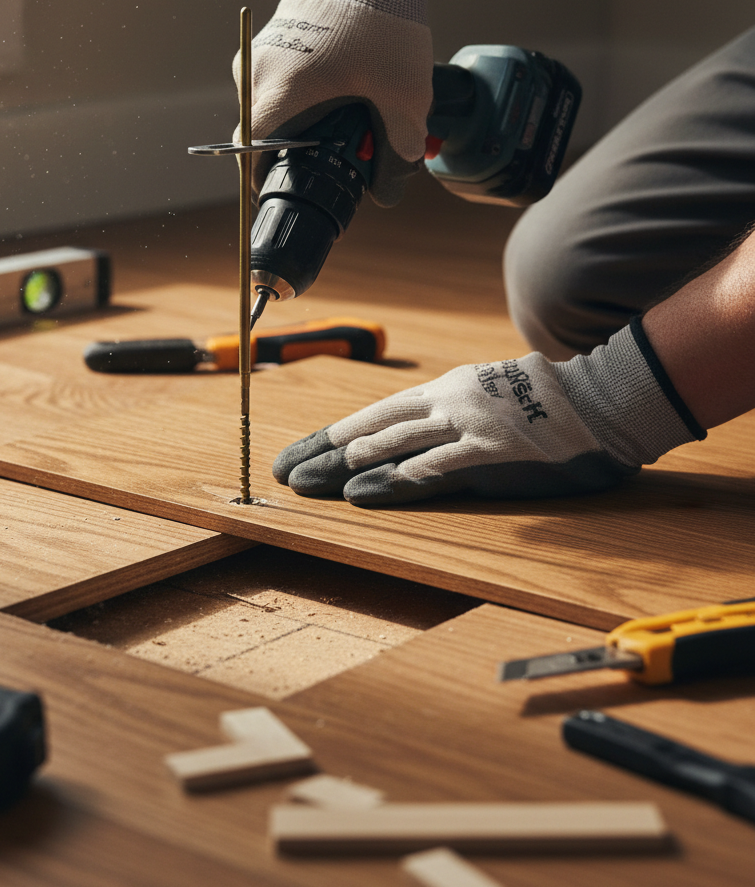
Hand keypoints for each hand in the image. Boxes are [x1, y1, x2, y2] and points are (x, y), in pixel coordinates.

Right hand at [234, 0, 438, 205]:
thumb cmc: (384, 28)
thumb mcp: (404, 97)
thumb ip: (399, 146)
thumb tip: (391, 187)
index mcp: (279, 93)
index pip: (251, 151)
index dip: (264, 175)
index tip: (281, 185)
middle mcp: (258, 70)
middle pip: (260, 127)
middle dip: (286, 144)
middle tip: (321, 150)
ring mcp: (262, 48)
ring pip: (265, 99)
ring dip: (291, 113)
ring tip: (330, 112)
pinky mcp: (273, 32)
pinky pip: (273, 72)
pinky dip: (295, 84)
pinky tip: (329, 82)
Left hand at [273, 322, 703, 504]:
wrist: (602, 399)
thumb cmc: (546, 402)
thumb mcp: (487, 392)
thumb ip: (448, 413)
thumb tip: (410, 435)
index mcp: (443, 390)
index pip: (373, 414)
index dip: (331, 435)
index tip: (299, 450)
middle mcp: (445, 404)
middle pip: (369, 430)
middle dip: (322, 453)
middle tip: (284, 472)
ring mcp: (464, 429)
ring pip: (388, 447)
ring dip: (341, 468)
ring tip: (304, 483)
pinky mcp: (487, 457)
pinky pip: (428, 471)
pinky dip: (389, 483)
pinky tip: (358, 495)